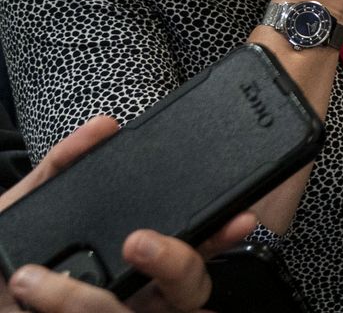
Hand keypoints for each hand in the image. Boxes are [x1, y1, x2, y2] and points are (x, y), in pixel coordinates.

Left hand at [3, 116, 256, 312]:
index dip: (223, 235)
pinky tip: (37, 297)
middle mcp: (135, 298)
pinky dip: (63, 308)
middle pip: (190, 291)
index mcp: (136, 261)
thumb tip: (104, 126)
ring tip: (34, 281)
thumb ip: (61, 168)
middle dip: (176, 264)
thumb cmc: (1, 261)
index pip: (196, 247)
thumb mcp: (26, 206)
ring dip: (89, 301)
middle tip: (138, 242)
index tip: (240, 216)